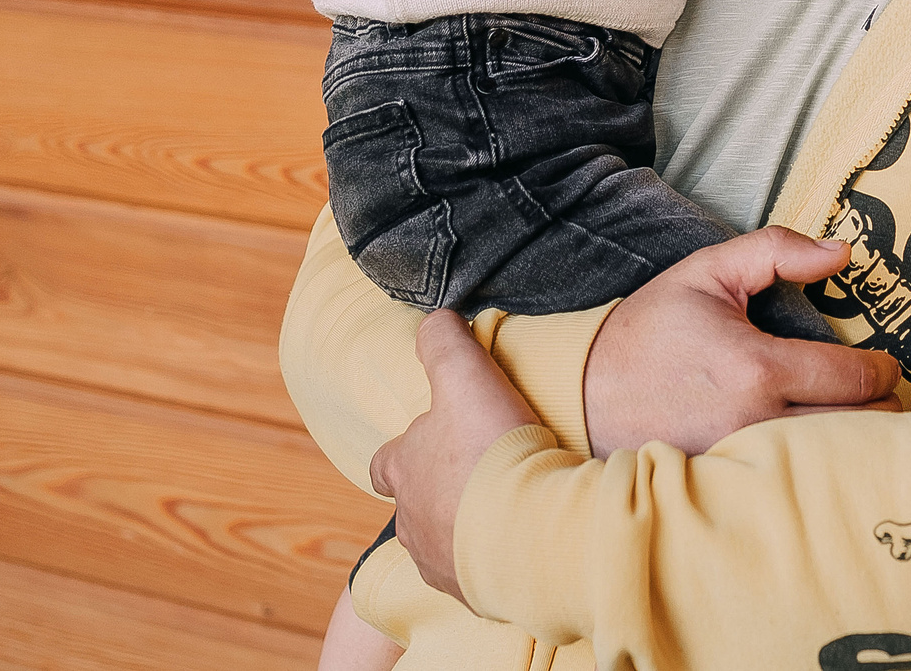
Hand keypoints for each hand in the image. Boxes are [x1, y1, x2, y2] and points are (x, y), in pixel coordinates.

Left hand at [368, 310, 538, 596]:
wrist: (527, 528)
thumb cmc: (490, 448)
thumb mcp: (465, 374)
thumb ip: (442, 341)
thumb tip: (433, 319)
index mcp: (403, 470)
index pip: (383, 464)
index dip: (401, 454)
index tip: (425, 445)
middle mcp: (411, 522)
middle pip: (412, 509)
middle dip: (437, 495)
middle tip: (475, 479)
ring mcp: (440, 562)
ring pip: (442, 545)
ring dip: (465, 529)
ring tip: (502, 514)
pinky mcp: (474, 593)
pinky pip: (477, 576)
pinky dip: (492, 561)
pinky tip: (520, 544)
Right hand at [585, 227, 903, 455]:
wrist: (583, 389)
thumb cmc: (650, 328)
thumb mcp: (709, 270)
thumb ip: (778, 250)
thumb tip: (842, 253)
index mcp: (757, 368)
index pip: (856, 380)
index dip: (883, 370)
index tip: (886, 364)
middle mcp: (755, 424)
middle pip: (859, 429)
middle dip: (880, 408)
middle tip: (877, 392)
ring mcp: (741, 465)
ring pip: (831, 462)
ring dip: (853, 441)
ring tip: (853, 418)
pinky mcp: (727, 488)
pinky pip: (792, 483)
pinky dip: (814, 468)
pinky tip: (814, 449)